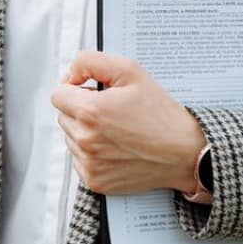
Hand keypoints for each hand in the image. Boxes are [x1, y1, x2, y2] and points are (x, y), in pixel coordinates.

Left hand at [50, 51, 205, 194]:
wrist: (184, 153)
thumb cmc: (161, 113)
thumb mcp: (130, 72)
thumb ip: (91, 62)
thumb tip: (70, 73)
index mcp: (90, 111)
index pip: (58, 94)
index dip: (76, 88)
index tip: (93, 92)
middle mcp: (85, 140)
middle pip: (63, 116)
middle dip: (81, 110)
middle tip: (111, 111)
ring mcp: (89, 163)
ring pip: (70, 138)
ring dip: (85, 131)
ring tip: (117, 130)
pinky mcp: (94, 181)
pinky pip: (79, 160)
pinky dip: (92, 153)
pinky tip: (116, 148)